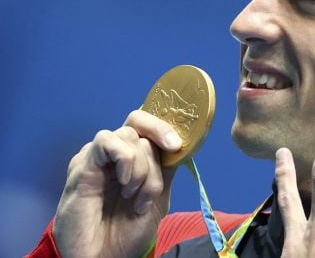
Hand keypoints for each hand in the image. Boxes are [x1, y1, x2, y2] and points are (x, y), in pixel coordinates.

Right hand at [52, 110, 181, 257]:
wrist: (103, 257)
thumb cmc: (126, 232)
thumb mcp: (157, 200)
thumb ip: (165, 172)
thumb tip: (178, 146)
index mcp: (134, 160)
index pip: (148, 127)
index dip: (165, 126)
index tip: (179, 144)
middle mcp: (116, 155)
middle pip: (140, 123)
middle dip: (160, 134)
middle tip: (173, 148)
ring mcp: (100, 158)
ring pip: (129, 135)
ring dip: (142, 166)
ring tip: (134, 195)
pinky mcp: (83, 164)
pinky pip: (106, 140)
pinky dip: (124, 158)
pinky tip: (123, 183)